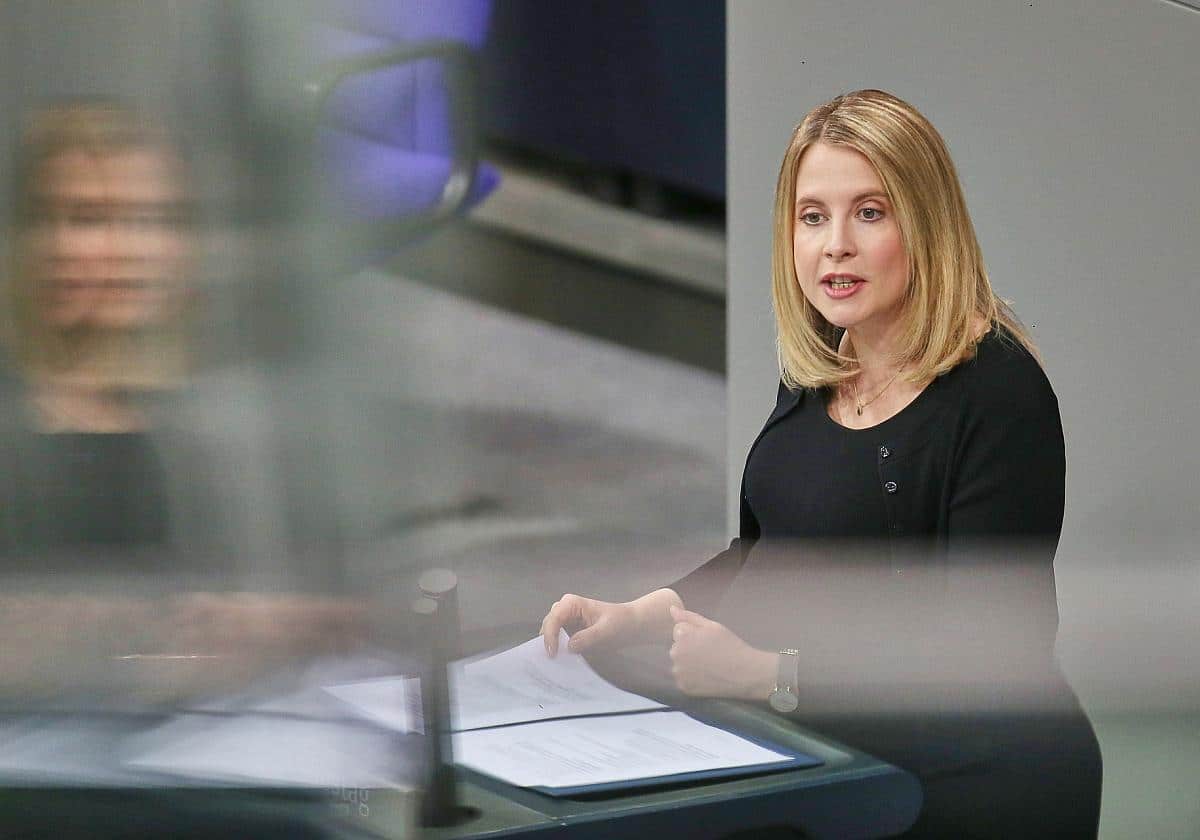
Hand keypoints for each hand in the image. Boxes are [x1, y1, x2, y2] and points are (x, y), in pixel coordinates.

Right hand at [540, 589, 681, 656]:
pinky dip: (557, 649)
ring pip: (550, 632)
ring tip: (552, 662)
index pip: (554, 618)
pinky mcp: (570, 631)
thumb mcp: (606, 630)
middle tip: (549, 660)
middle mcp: (566, 610)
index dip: (550, 635)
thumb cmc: (620, 622)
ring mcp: (567, 621)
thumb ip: (588, 637)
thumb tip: (569, 647)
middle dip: (546, 641)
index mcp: (572, 604)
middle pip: (548, 624)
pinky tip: (559, 661)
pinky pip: (558, 640)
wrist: (632, 625)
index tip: (553, 653)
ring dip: (550, 645)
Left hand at [668, 606, 776, 699]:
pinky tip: (706, 676)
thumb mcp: (712, 626)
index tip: (707, 641)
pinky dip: (691, 678)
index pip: (678, 631)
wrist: (744, 673)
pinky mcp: (683, 686)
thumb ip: (689, 617)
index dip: (693, 634)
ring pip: (679, 663)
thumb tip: (671, 609)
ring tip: (708, 665)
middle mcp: (676, 654)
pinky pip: (683, 678)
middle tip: (709, 654)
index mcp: (682, 636)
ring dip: (688, 663)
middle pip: (677, 647)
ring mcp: (679, 672)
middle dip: (688, 648)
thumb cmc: (730, 646)